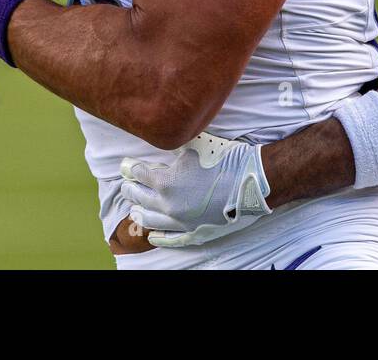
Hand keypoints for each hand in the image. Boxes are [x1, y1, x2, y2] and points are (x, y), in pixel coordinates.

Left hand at [119, 132, 271, 247]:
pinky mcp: (194, 233)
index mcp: (165, 182)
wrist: (251, 181)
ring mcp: (180, 222)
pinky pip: (171, 239)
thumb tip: (164, 138)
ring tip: (134, 208)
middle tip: (127, 184)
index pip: (138, 174)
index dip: (130, 168)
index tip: (125, 165)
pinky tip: (152, 236)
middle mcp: (168, 205)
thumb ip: (175, 144)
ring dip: (139, 212)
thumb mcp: (196, 143)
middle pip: (139, 197)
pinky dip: (158, 238)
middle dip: (131, 189)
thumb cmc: (225, 159)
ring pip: (150, 220)